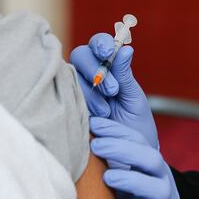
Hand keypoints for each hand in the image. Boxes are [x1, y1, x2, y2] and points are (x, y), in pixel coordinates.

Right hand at [71, 33, 158, 148]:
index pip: (98, 45)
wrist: (129, 155)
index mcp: (108, 67)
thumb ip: (125, 74)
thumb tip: (126, 48)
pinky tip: (94, 116)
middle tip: (113, 89)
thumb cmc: (134, 123)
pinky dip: (80, 103)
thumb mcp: (133, 98)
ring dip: (91, 91)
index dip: (100, 43)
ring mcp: (76, 91)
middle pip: (79, 55)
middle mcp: (89, 75)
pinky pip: (64, 96)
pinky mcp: (67, 107)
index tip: (108, 52)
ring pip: (72, 75)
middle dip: (94, 67)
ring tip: (107, 111)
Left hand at [89, 116, 192, 198]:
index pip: (138, 140)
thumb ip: (111, 158)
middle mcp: (160, 180)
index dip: (117, 130)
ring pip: (156, 189)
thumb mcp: (126, 176)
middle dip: (123, 149)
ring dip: (132, 180)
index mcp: (150, 165)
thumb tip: (83, 135)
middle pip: (150, 159)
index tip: (94, 124)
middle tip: (96, 145)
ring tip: (108, 176)